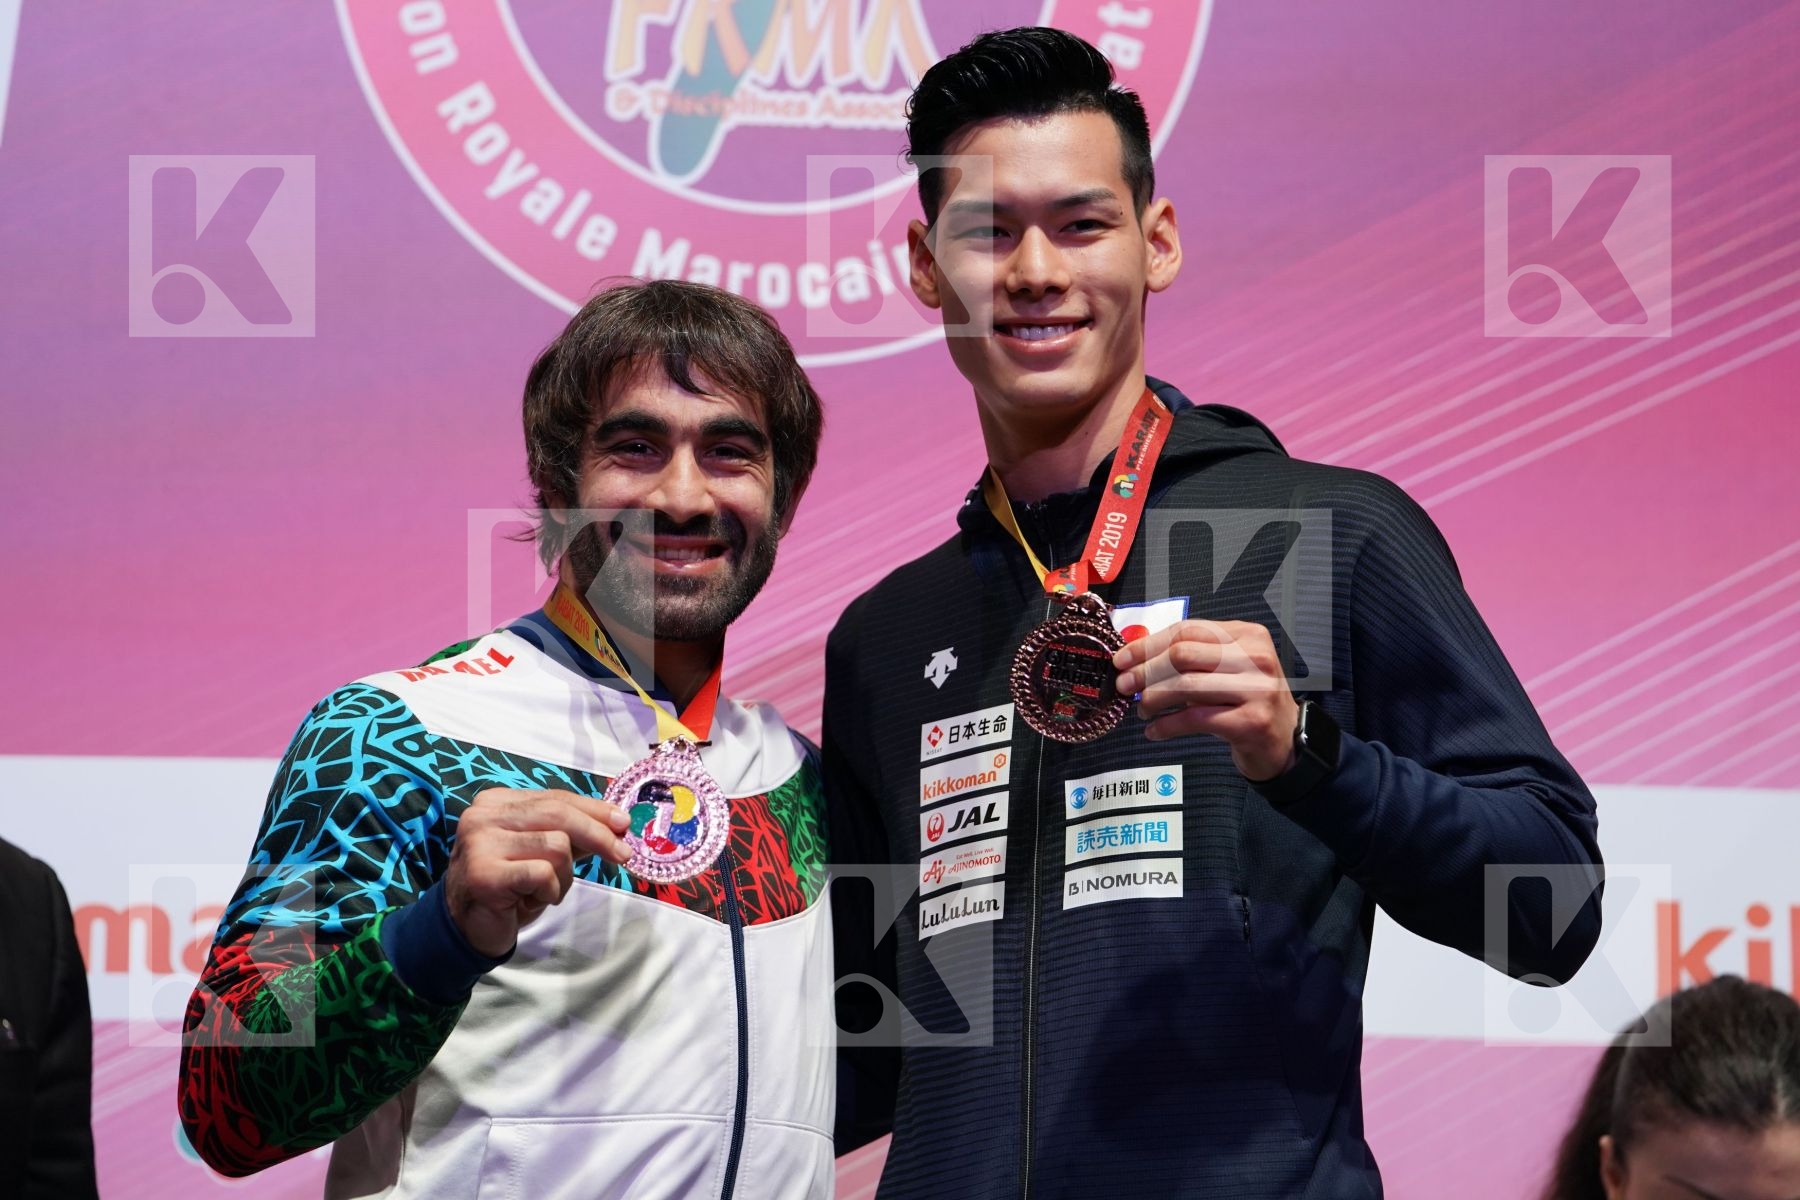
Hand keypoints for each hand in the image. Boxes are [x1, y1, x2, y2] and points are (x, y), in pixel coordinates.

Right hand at [443, 788, 632, 956]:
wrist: (466, 928)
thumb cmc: (508, 888)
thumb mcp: (540, 852)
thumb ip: (570, 833)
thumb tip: (615, 824)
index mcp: (496, 802)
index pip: (555, 798)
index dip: (594, 810)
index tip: (623, 824)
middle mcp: (484, 815)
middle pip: (559, 814)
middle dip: (598, 835)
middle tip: (622, 855)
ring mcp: (480, 843)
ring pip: (556, 845)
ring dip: (563, 876)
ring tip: (545, 891)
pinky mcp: (484, 873)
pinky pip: (543, 874)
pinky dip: (549, 891)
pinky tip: (532, 900)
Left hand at [1112, 619, 1299, 780]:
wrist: (1286, 739)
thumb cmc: (1249, 700)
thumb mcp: (1228, 667)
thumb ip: (1192, 654)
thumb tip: (1136, 654)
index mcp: (1248, 635)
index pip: (1188, 629)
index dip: (1148, 644)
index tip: (1122, 659)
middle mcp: (1255, 658)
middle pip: (1183, 654)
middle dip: (1145, 671)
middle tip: (1124, 685)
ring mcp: (1256, 690)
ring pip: (1186, 685)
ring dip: (1153, 698)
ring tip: (1141, 710)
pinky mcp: (1250, 722)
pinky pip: (1195, 719)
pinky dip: (1167, 725)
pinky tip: (1154, 731)